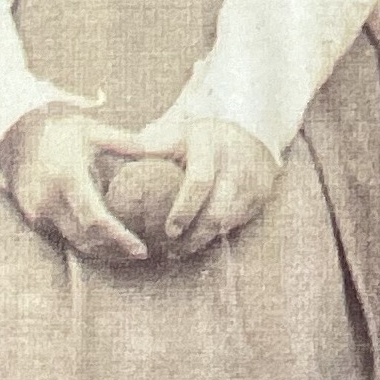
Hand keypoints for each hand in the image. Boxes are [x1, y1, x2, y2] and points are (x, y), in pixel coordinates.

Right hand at [0, 105, 169, 262]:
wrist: (20, 136)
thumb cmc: (62, 132)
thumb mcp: (93, 131)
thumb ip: (125, 142)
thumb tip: (156, 149)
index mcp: (67, 178)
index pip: (96, 219)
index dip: (119, 238)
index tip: (141, 249)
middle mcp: (49, 200)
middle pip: (86, 238)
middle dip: (114, 250)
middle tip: (140, 253)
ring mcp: (37, 212)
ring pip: (74, 241)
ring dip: (100, 249)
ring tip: (127, 250)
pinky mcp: (33, 217)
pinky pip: (63, 234)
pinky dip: (84, 239)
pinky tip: (103, 238)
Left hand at [106, 116, 280, 257]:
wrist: (248, 129)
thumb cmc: (199, 138)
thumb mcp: (177, 133)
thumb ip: (150, 149)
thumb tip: (118, 165)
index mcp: (208, 142)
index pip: (199, 181)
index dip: (183, 210)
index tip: (168, 231)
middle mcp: (235, 160)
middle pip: (217, 209)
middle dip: (194, 235)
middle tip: (172, 250)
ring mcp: (252, 178)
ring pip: (230, 220)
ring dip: (205, 239)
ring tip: (181, 251)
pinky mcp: (261, 193)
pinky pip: (239, 222)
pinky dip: (219, 234)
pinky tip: (201, 239)